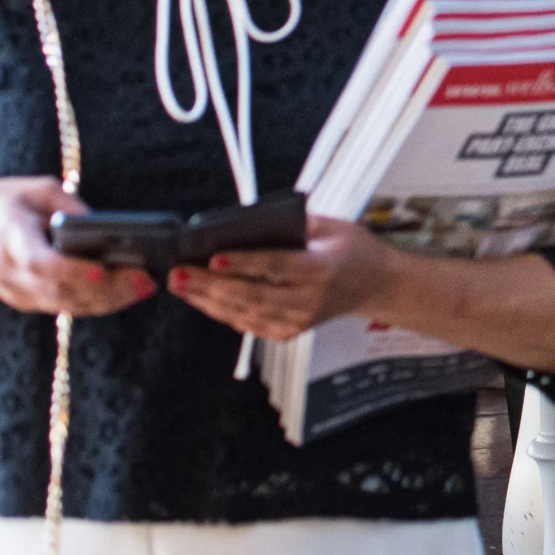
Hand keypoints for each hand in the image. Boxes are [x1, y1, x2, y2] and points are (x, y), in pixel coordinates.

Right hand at [0, 181, 152, 320]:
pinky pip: (64, 306)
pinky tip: (127, 291)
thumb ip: (67, 203)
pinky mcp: (27, 301)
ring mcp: (18, 292)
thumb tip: (102, 223)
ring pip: (66, 304)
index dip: (73, 270)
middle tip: (147, 278)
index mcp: (9, 240)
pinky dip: (97, 302)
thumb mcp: (32, 190)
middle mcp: (12, 274)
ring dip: (109, 300)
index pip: (41, 264)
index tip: (104, 268)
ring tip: (146, 285)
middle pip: (62, 291)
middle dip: (107, 289)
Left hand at [170, 216, 399, 343]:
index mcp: (323, 268)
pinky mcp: (290, 332)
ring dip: (209, 301)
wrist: (375, 285)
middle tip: (179, 274)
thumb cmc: (354, 250)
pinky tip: (202, 301)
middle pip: (253, 295)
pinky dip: (223, 313)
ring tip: (181, 286)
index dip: (244, 264)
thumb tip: (250, 222)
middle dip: (211, 285)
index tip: (213, 259)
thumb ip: (297, 224)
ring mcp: (299, 320)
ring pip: (246, 313)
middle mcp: (310, 299)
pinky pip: (249, 325)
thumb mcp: (334, 226)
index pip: (277, 266)